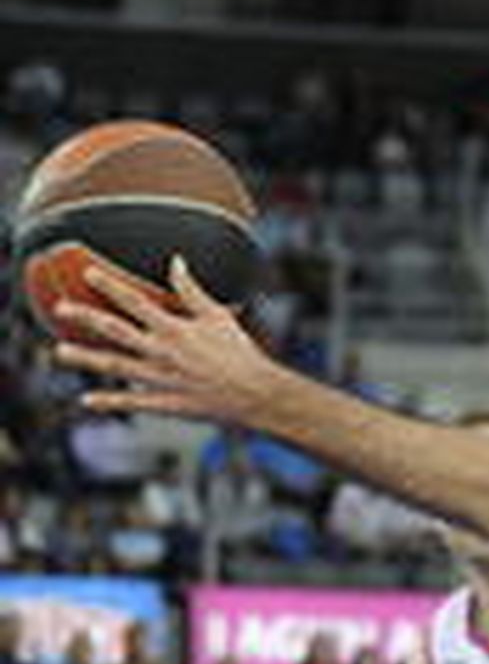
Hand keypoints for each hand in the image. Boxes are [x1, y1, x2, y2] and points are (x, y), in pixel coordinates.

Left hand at [53, 256, 276, 419]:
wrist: (254, 392)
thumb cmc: (239, 350)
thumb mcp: (217, 314)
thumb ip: (191, 289)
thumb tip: (176, 261)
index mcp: (174, 327)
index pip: (135, 302)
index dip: (110, 286)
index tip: (87, 273)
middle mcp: (161, 351)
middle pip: (115, 331)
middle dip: (85, 318)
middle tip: (59, 308)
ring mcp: (160, 378)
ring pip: (114, 366)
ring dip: (85, 358)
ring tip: (59, 352)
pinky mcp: (165, 402)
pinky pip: (132, 402)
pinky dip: (109, 402)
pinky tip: (87, 400)